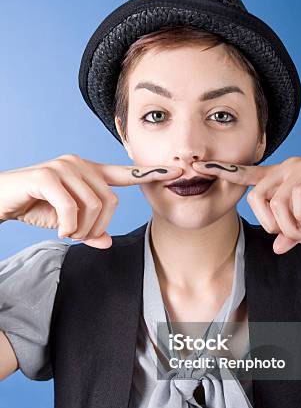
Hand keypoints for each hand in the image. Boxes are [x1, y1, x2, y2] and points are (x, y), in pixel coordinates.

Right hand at [0, 154, 182, 248]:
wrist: (0, 201)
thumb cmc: (35, 207)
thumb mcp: (68, 223)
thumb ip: (90, 230)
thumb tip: (107, 242)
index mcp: (90, 172)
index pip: (126, 172)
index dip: (150, 173)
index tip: (176, 171)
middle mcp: (80, 164)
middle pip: (111, 202)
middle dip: (97, 227)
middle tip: (78, 235)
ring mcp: (64, 167)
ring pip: (94, 206)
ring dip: (82, 229)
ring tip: (67, 232)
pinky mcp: (47, 176)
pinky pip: (72, 208)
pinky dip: (69, 226)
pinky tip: (61, 231)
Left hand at [192, 155, 300, 253]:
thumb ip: (291, 232)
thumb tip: (277, 247)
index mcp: (278, 177)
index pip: (245, 174)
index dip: (222, 171)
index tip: (199, 168)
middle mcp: (284, 168)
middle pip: (255, 199)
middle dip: (269, 224)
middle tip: (288, 235)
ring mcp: (299, 167)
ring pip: (277, 201)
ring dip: (288, 226)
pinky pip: (297, 196)